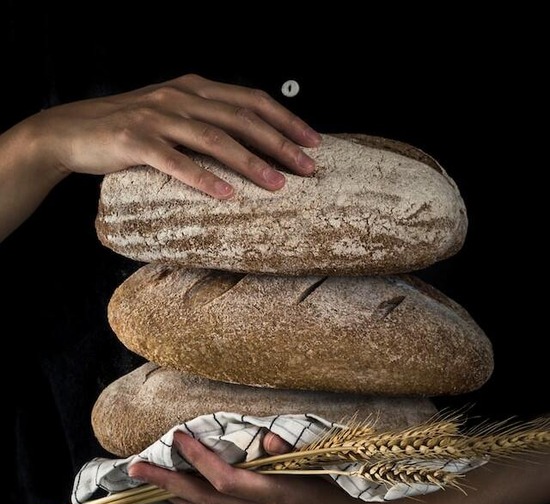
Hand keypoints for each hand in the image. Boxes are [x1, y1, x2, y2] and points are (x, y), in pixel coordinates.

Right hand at [29, 73, 321, 198]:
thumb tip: (248, 143)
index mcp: (194, 87)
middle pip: (240, 118)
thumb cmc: (130, 127)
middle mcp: (180, 96)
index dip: (285, 120)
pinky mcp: (134, 140)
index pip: (251, 100)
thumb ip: (205, 119)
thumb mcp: (172, 113)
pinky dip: (202, 178)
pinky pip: (174, 161)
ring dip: (249, 163)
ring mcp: (157, 116)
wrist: (72, 130)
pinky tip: (226, 194)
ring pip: (213, 138)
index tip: (313, 142)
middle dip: (279, 143)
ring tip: (277, 186)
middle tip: (307, 168)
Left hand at [128, 431, 345, 503]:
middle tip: (135, 468)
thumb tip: (264, 437)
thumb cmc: (328, 482)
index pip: (224, 477)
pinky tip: (178, 498)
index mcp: (271, 491)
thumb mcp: (314, 461)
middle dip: (166, 483)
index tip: (178, 436)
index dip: (198, 458)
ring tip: (148, 483)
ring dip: (172, 497)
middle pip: (202, 499)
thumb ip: (288, 449)